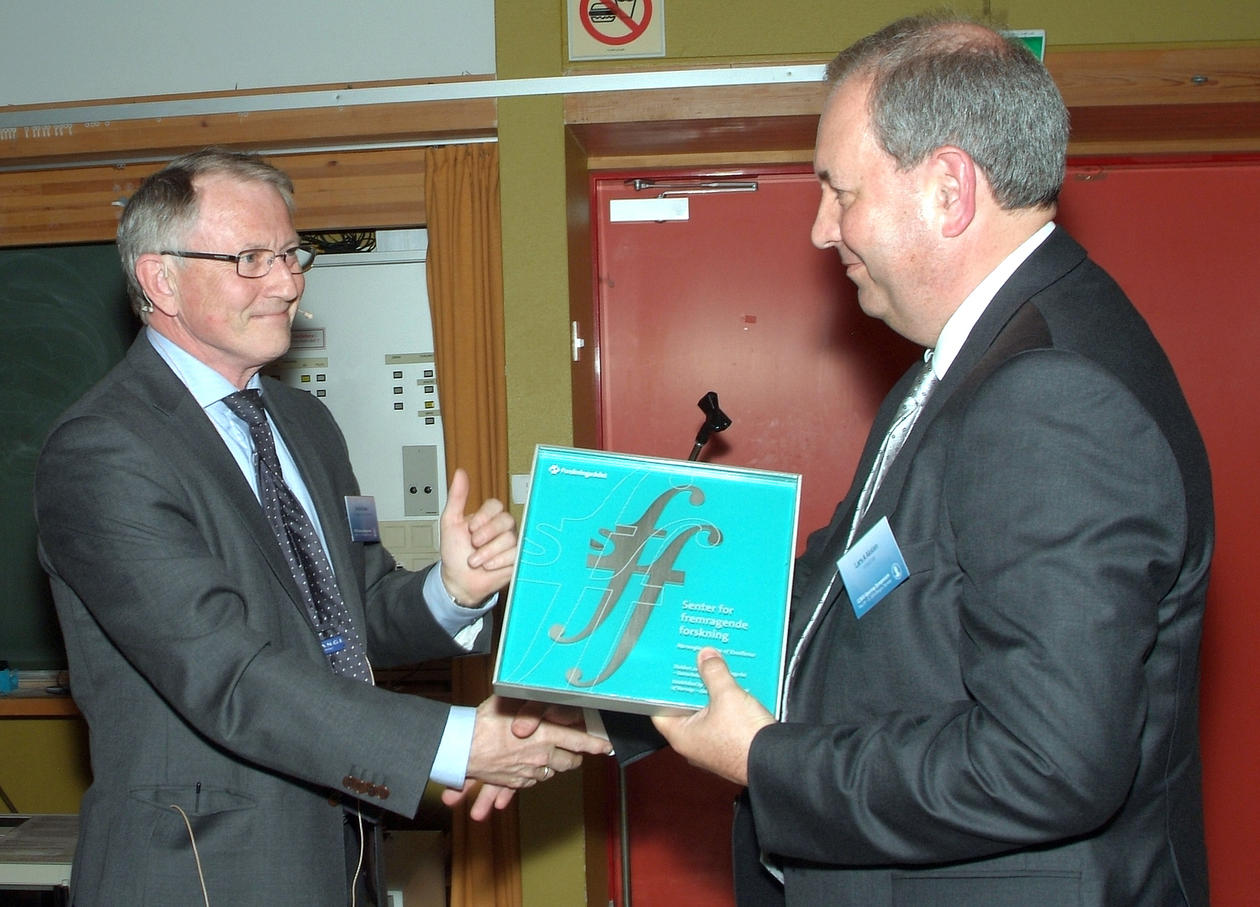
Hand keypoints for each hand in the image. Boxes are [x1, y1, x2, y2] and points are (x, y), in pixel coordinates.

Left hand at [438, 468, 516, 606]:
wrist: (458, 581)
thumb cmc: (455, 553)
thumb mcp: (451, 522)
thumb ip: (457, 497)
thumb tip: (460, 473)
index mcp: (488, 517)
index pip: (496, 505)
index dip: (484, 517)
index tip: (471, 528)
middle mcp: (502, 528)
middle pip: (505, 520)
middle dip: (486, 534)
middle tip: (474, 544)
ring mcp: (511, 543)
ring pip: (509, 539)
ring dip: (487, 552)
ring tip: (476, 560)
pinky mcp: (518, 559)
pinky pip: (514, 555)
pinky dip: (497, 562)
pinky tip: (488, 566)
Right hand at [449, 696, 611, 819]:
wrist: (461, 748)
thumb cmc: (484, 722)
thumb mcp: (511, 702)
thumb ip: (531, 701)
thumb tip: (544, 692)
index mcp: (546, 735)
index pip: (581, 741)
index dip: (597, 745)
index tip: (606, 746)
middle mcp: (542, 756)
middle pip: (570, 761)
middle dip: (575, 755)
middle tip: (575, 749)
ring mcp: (530, 772)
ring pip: (553, 771)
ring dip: (555, 764)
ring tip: (550, 754)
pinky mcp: (517, 782)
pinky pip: (534, 780)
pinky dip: (535, 773)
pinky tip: (528, 763)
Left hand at [652, 648, 775, 785]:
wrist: (775, 762)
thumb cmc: (744, 739)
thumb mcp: (727, 696)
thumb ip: (714, 673)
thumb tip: (706, 657)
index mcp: (681, 735)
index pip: (660, 709)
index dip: (662, 688)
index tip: (668, 671)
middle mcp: (693, 745)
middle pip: (686, 709)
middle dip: (692, 686)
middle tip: (694, 664)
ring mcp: (712, 748)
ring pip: (707, 714)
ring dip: (712, 694)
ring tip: (715, 671)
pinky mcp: (730, 748)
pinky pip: (723, 722)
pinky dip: (727, 705)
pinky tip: (735, 688)